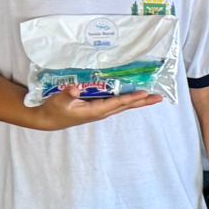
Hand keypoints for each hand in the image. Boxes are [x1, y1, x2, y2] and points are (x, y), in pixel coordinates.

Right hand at [34, 84, 161, 129]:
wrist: (48, 119)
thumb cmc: (54, 109)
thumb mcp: (58, 101)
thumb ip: (67, 94)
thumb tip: (75, 89)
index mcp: (95, 110)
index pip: (117, 103)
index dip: (131, 98)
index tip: (145, 93)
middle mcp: (102, 112)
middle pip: (126, 106)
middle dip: (143, 101)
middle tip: (160, 97)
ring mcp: (101, 110)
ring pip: (124, 105)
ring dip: (139, 101)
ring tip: (154, 96)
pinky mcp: (98, 108)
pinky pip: (117, 103)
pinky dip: (129, 99)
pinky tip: (136, 96)